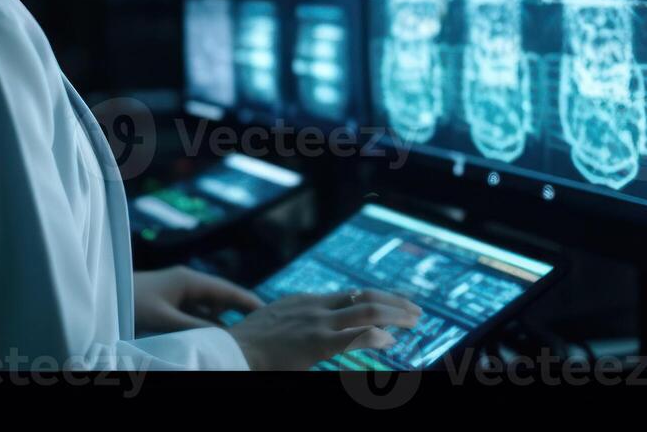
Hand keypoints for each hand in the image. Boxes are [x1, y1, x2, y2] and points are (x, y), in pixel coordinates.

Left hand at [133, 266, 264, 332]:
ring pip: (208, 311)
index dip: (249, 302)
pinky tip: (214, 340)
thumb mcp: (164, 318)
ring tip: (244, 338)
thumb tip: (223, 337)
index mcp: (188, 280)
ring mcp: (177, 295)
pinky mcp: (168, 306)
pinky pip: (195, 317)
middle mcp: (186, 285)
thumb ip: (194, 327)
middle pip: (222, 300)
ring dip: (223, 323)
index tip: (271, 313)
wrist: (102, 295)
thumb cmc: (130, 301)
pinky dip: (207, 327)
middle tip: (263, 328)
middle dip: (240, 313)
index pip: (228, 291)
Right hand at [225, 289, 422, 370]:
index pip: (349, 294)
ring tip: (414, 319)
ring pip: (366, 310)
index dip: (376, 299)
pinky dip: (377, 336)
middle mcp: (314, 306)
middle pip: (363, 295)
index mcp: (305, 301)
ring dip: (395, 314)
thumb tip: (313, 332)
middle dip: (393, 301)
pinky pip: (355, 334)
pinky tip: (391, 341)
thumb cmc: (248, 345)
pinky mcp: (317, 342)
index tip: (393, 303)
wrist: (231, 352)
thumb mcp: (275, 324)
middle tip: (415, 308)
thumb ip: (296, 323)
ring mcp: (317, 322)